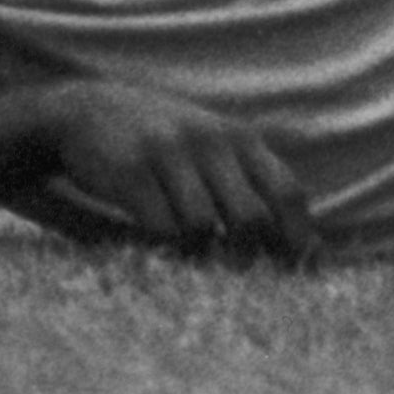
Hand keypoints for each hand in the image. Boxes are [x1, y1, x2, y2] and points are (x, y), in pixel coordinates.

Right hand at [35, 81, 318, 258]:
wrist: (89, 110)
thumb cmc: (164, 143)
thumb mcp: (213, 146)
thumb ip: (250, 183)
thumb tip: (304, 248)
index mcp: (239, 137)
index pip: (286, 192)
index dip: (297, 239)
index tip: (299, 276)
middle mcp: (210, 140)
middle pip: (250, 218)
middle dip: (248, 258)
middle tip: (239, 283)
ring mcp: (170, 153)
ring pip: (203, 229)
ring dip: (200, 257)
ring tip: (191, 262)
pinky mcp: (132, 170)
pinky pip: (160, 228)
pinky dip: (165, 249)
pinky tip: (159, 250)